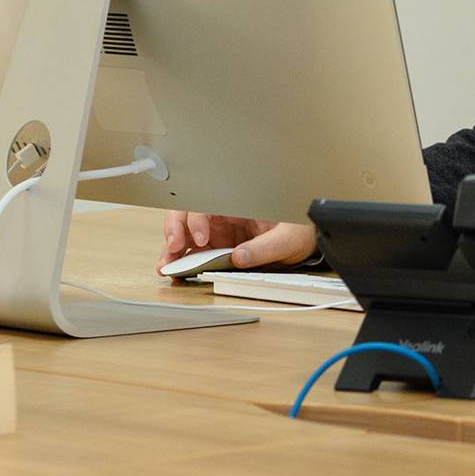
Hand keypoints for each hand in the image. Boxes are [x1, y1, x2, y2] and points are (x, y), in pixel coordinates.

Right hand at [159, 211, 316, 271]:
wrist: (307, 240)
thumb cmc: (299, 229)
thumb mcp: (288, 238)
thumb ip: (265, 248)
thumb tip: (239, 258)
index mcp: (239, 203)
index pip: (207, 204)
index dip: (197, 219)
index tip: (201, 239)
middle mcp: (224, 215)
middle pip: (188, 217)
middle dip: (175, 232)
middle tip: (172, 253)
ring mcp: (219, 231)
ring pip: (187, 235)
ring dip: (174, 250)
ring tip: (167, 267)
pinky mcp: (219, 246)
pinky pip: (196, 252)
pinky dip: (184, 261)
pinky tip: (179, 272)